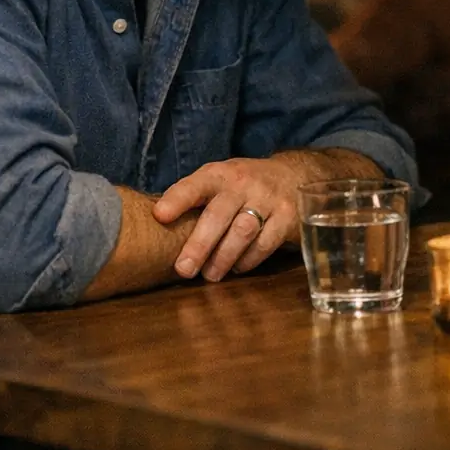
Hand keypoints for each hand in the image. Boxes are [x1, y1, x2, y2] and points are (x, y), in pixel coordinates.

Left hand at [152, 157, 305, 280]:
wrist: (293, 174)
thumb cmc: (243, 185)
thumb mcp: (219, 181)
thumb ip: (194, 199)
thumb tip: (156, 229)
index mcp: (220, 175)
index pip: (195, 185)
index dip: (177, 199)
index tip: (159, 215)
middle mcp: (243, 183)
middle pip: (218, 215)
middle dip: (199, 245)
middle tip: (183, 270)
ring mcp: (268, 199)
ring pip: (242, 232)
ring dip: (223, 258)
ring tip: (210, 275)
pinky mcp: (287, 217)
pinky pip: (265, 243)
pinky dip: (248, 260)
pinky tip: (237, 268)